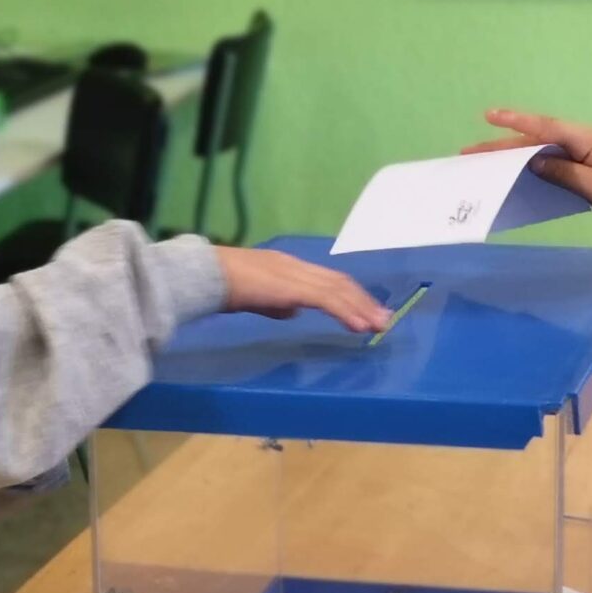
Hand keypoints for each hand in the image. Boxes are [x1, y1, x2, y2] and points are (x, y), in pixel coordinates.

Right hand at [214, 247, 390, 333]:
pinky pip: (326, 300)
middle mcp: (297, 267)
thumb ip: (276, 304)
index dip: (351, 294)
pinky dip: (345, 311)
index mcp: (289, 268)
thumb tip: (293, 313)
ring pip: (338, 290)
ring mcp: (295, 274)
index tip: (367, 310)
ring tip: (380, 324)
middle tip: (384, 319)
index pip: (328, 280)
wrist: (207, 275)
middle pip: (339, 282)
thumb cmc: (223, 286)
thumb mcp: (257, 297)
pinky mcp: (292, 287)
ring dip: (361, 308)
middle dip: (364, 301)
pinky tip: (358, 325)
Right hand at [464, 110, 591, 233]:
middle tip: (470, 151)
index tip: (488, 116)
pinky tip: (517, 176)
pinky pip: (553, 165)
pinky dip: (532, 168)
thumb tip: (533, 162)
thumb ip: (564, 173)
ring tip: (484, 163)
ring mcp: (585, 155)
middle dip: (502, 144)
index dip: (514, 122)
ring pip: (542, 152)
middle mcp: (583, 142)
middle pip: (536, 140)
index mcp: (585, 140)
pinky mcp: (588, 170)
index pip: (543, 128)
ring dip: (514, 157)